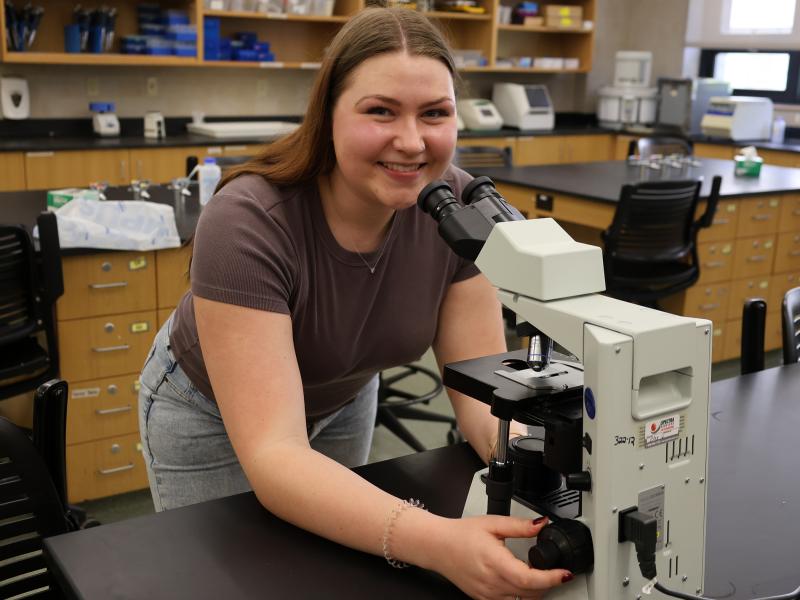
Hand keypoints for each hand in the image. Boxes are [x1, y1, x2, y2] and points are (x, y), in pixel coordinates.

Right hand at [431, 516, 570, 599]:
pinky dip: (522, 596)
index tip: (564, 573)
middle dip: (548, 584)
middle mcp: (491, 583)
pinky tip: (522, 584)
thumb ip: (519, 525)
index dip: (551, 578)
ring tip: (540, 577)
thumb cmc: (461, 535)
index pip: (530, 579)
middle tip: (556, 570)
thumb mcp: (492, 523)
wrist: (437, 546)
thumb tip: (541, 524)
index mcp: (495, 562)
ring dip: (536, 592)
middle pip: (530, 593)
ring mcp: (487, 595)